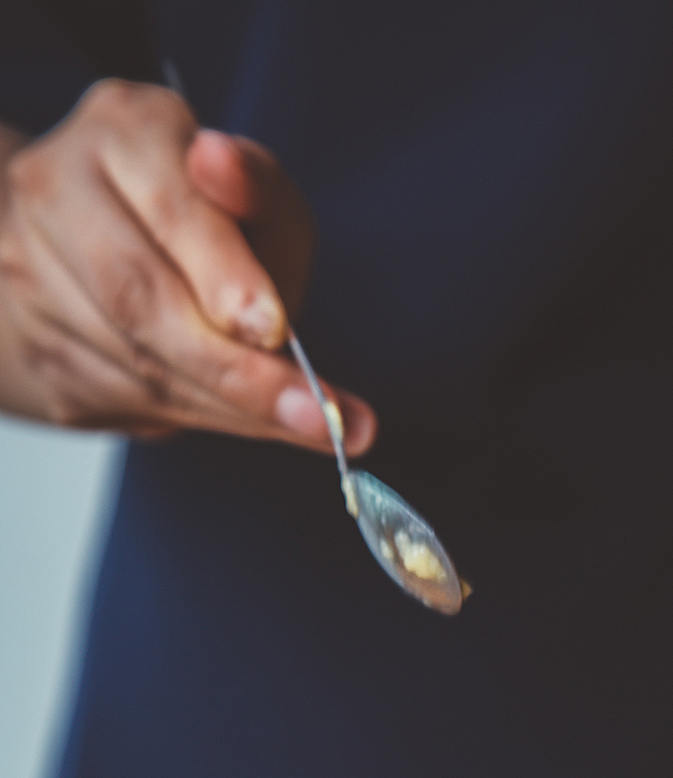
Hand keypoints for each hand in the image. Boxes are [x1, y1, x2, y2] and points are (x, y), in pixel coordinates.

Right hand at [0, 80, 374, 451]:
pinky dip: (202, 419)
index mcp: (121, 132)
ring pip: (135, 365)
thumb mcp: (258, 194)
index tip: (276, 329)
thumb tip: (221, 165)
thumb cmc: (205, 220)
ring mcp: (33, 277)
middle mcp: (57, 195)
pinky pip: (126, 402)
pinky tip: (254, 420)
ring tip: (306, 424)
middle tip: (314, 413)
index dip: (224, 275)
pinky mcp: (41, 350)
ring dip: (229, 406)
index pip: (168, 208)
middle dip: (236, 369)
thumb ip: (258, 188)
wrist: (119, 256)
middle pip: (139, 299)